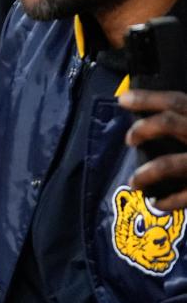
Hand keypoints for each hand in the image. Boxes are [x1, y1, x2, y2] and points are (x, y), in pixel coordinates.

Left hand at [121, 89, 186, 209]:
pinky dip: (169, 201)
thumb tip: (171, 114)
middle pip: (171, 123)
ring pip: (171, 163)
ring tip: (134, 182)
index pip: (179, 102)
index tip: (123, 100)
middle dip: (143, 128)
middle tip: (129, 138)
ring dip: (146, 173)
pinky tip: (158, 204)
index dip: (149, 99)